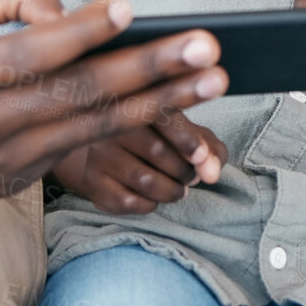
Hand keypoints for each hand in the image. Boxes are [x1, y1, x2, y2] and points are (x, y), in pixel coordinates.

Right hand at [0, 0, 228, 203]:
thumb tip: (73, 11)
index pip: (32, 51)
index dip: (82, 30)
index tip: (130, 9)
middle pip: (79, 95)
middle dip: (150, 70)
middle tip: (207, 51)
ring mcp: (3, 160)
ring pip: (94, 129)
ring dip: (160, 103)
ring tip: (212, 80)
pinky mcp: (18, 182)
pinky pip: (84, 151)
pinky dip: (131, 128)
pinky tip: (174, 107)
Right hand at [50, 113, 226, 213]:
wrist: (112, 153)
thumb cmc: (161, 140)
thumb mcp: (188, 134)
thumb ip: (210, 148)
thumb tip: (211, 173)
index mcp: (140, 101)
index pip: (164, 117)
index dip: (188, 140)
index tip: (202, 159)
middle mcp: (114, 123)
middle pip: (158, 152)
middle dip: (185, 172)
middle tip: (191, 177)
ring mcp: (99, 152)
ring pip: (145, 181)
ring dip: (172, 191)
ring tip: (178, 188)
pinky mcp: (93, 181)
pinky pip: (130, 201)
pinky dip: (151, 204)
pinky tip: (153, 197)